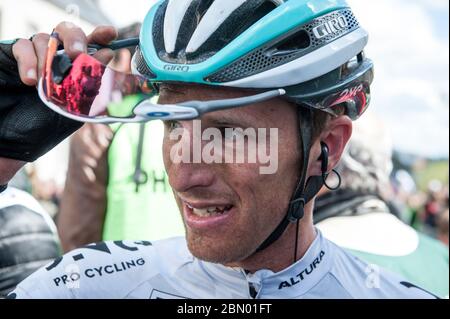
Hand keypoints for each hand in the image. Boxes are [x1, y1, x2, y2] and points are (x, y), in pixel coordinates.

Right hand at [0, 23, 116, 183]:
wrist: (11, 143)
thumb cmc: (43, 129)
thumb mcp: (73, 109)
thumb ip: (89, 84)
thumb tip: (107, 55)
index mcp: (75, 71)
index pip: (91, 47)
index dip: (101, 36)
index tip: (111, 34)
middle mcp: (56, 60)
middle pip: (68, 33)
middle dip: (76, 39)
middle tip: (78, 54)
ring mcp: (34, 57)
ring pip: (46, 39)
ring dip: (49, 59)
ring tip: (45, 82)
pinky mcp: (11, 57)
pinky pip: (22, 46)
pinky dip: (29, 60)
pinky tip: (30, 80)